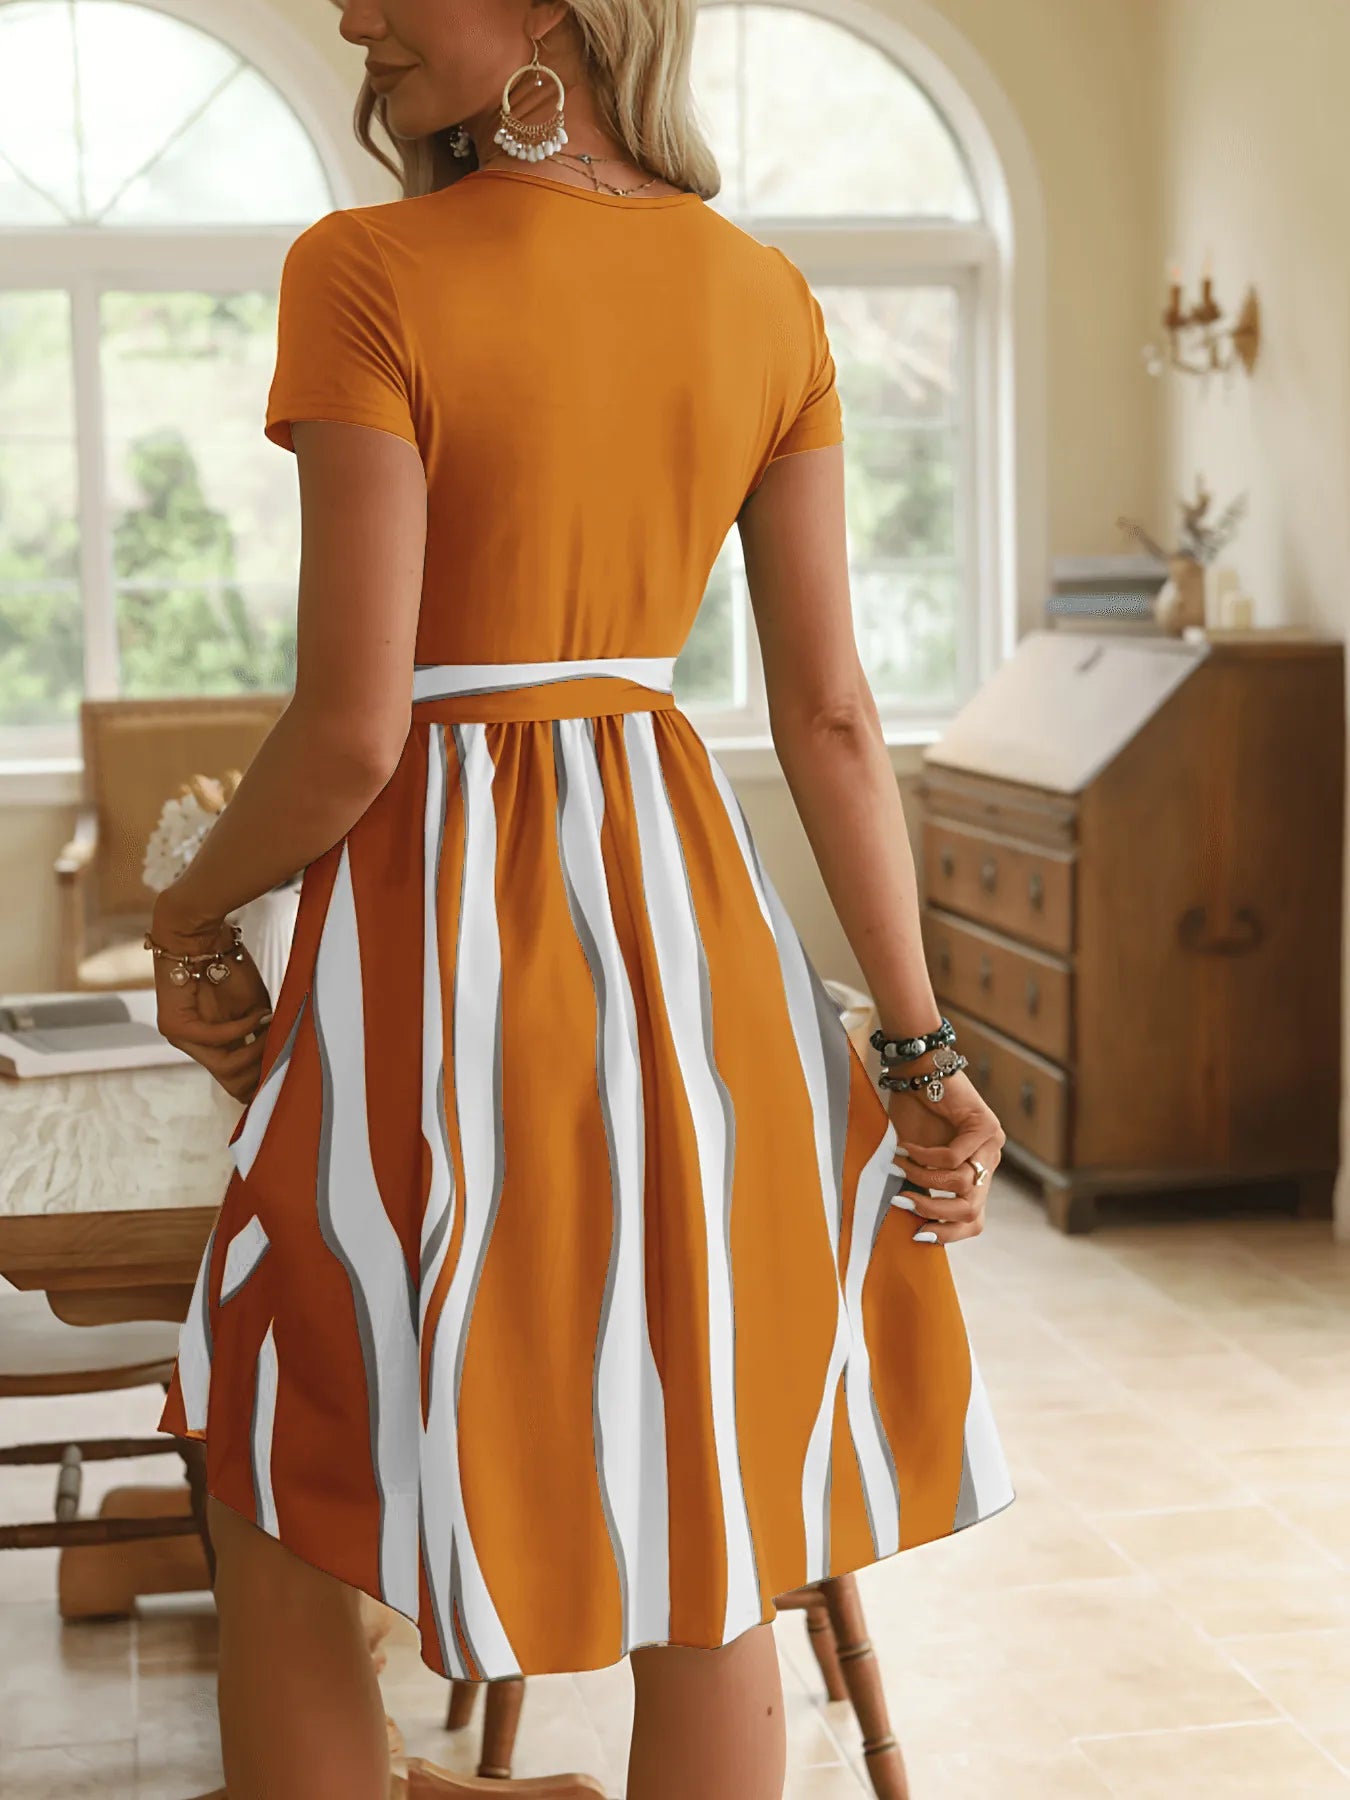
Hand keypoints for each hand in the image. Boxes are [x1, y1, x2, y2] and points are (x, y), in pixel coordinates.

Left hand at [149, 905, 273, 1102]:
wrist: (199, 934)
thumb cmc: (228, 966)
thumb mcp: (253, 1009)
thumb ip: (261, 1036)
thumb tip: (281, 1061)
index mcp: (213, 1045)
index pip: (235, 1081)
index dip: (259, 1086)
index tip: (284, 1080)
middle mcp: (194, 1047)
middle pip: (232, 1082)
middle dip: (262, 1072)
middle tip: (283, 1053)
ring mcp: (181, 1038)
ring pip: (225, 1067)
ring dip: (255, 1050)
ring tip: (271, 1030)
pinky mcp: (175, 1026)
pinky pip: (215, 1040)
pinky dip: (241, 1028)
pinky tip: (256, 1015)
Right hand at [885, 1068, 1004, 1244]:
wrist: (918, 1072)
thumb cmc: (913, 1115)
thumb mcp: (914, 1162)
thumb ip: (919, 1188)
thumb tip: (906, 1221)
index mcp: (975, 1177)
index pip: (974, 1221)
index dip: (947, 1234)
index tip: (916, 1235)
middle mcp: (989, 1164)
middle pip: (972, 1210)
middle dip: (933, 1212)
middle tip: (902, 1201)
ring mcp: (992, 1145)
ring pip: (962, 1184)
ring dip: (923, 1179)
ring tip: (900, 1166)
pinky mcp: (987, 1126)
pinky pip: (953, 1157)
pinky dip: (924, 1157)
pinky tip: (905, 1148)